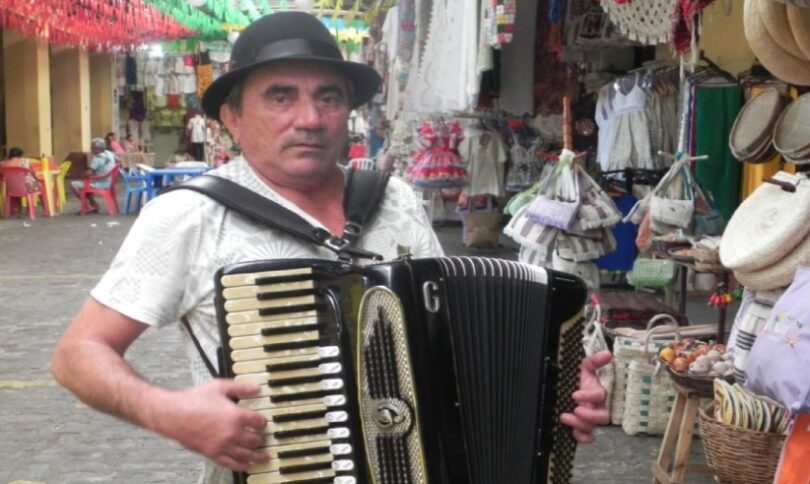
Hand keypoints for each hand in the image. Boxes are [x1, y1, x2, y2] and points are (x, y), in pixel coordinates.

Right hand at [154, 379, 268, 470]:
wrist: (173, 414)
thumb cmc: (193, 400)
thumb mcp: (219, 387)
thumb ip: (240, 388)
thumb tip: (256, 388)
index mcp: (237, 416)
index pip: (259, 422)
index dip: (263, 421)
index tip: (262, 422)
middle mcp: (232, 433)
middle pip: (255, 440)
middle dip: (261, 439)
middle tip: (264, 438)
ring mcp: (223, 445)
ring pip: (246, 454)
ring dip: (257, 455)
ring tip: (264, 456)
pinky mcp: (212, 454)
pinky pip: (231, 463)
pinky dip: (242, 466)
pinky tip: (248, 466)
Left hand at [560, 350, 611, 443]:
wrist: (568, 387)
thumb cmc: (579, 378)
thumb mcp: (584, 367)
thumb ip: (594, 361)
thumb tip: (608, 354)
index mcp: (597, 392)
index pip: (599, 395)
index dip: (589, 396)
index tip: (575, 394)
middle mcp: (596, 407)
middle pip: (602, 417)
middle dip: (589, 415)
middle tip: (576, 410)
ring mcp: (591, 418)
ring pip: (593, 427)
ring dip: (581, 425)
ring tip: (565, 417)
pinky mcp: (584, 427)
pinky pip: (588, 437)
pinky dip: (583, 438)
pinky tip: (574, 433)